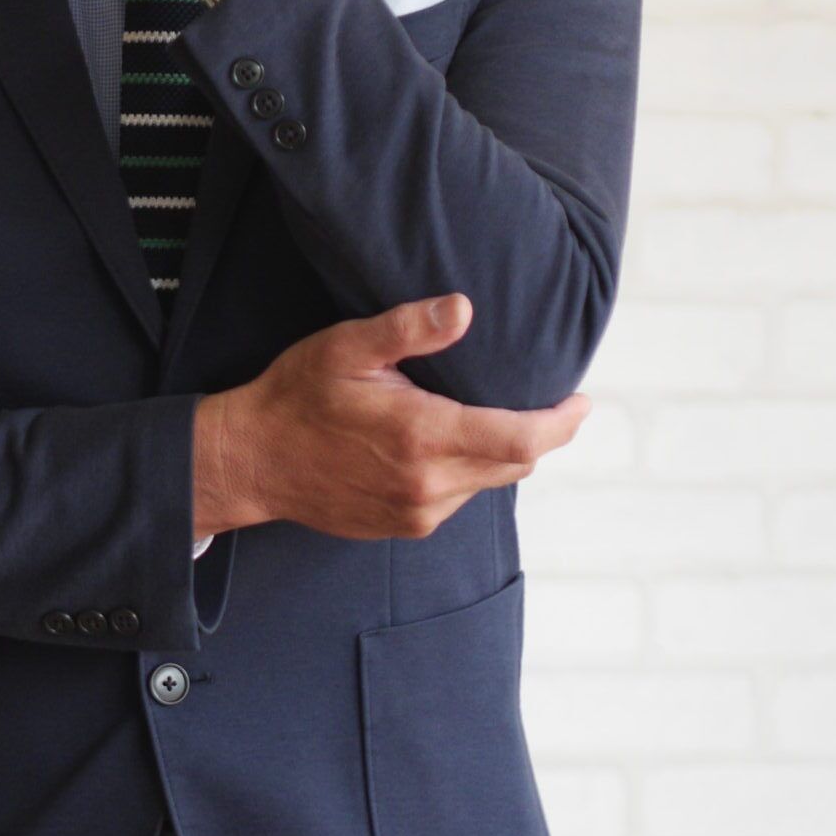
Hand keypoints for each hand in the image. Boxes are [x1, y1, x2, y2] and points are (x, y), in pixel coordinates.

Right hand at [194, 294, 591, 539]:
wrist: (252, 461)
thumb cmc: (297, 395)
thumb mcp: (347, 347)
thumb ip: (409, 329)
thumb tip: (464, 308)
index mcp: (423, 437)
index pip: (522, 439)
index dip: (561, 423)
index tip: (582, 402)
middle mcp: (429, 484)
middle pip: (516, 463)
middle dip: (539, 434)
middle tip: (548, 400)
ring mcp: (418, 512)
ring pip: (488, 482)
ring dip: (499, 451)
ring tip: (489, 413)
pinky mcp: (405, 526)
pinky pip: (458, 497)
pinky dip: (467, 470)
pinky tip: (446, 443)